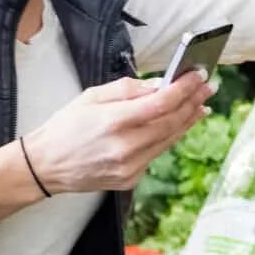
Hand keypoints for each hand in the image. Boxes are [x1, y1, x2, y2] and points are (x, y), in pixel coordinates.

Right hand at [23, 73, 212, 193]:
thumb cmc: (66, 126)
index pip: (161, 103)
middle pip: (171, 122)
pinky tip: (177, 125)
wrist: (45, 166)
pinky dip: (168, 137)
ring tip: (201, 104)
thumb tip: (160, 85)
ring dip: (188, 120)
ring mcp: (129, 167)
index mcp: (113, 122)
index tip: (199, 75)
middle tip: (209, 86)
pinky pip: (156, 154)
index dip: (185, 88)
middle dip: (193, 101)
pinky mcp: (130, 179)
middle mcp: (124, 147)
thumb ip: (128, 90)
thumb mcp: (91, 96)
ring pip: (169, 140)